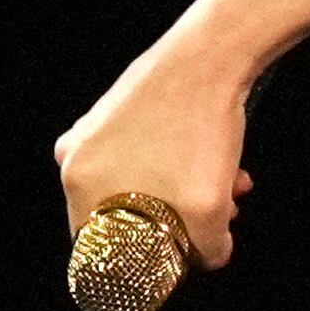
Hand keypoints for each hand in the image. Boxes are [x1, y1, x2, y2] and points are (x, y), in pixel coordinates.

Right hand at [56, 31, 255, 270]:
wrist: (213, 54)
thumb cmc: (200, 128)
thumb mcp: (207, 206)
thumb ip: (206, 246)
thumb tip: (211, 257)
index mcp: (78, 183)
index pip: (102, 244)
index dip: (144, 256)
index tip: (182, 250)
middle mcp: (76, 154)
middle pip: (127, 211)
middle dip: (179, 218)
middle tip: (221, 214)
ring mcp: (97, 126)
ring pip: (145, 179)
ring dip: (190, 189)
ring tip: (233, 183)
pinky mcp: (122, 104)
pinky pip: (149, 149)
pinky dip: (185, 161)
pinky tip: (227, 159)